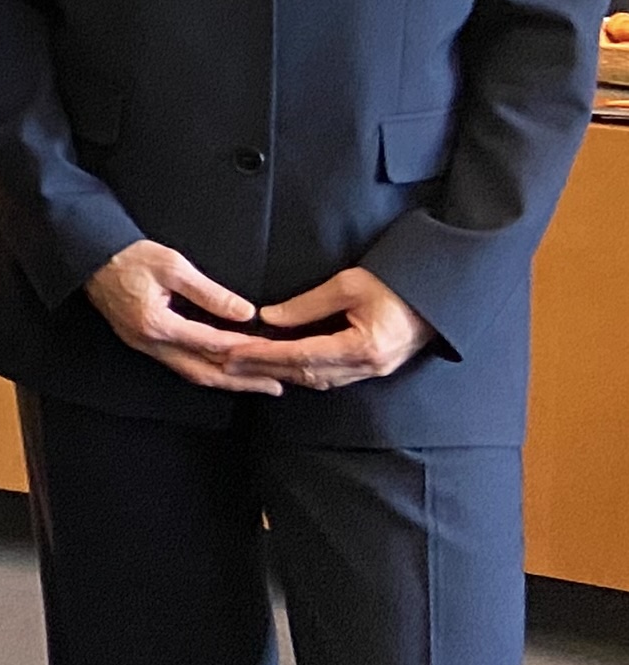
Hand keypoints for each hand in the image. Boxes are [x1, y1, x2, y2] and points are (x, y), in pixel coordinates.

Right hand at [82, 239, 276, 393]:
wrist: (90, 259)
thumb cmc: (129, 257)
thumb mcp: (172, 266)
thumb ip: (209, 292)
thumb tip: (244, 313)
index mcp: (158, 324)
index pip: (212, 344)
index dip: (246, 348)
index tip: (275, 351)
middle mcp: (151, 343)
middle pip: (204, 372)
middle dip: (243, 381)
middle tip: (276, 385)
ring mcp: (145, 347)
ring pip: (193, 374)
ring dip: (228, 381)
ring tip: (258, 384)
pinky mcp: (143, 344)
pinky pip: (181, 366)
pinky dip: (208, 371)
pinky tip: (224, 372)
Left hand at [228, 266, 433, 392]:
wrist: (439, 295)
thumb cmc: (397, 284)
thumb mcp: (349, 285)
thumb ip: (307, 305)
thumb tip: (269, 318)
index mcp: (364, 347)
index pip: (302, 355)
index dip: (264, 355)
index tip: (233, 352)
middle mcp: (367, 366)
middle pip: (305, 373)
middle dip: (264, 369)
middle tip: (226, 362)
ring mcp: (372, 371)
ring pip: (316, 379)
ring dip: (280, 373)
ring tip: (246, 366)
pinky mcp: (373, 369)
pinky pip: (330, 377)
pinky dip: (302, 372)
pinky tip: (282, 367)